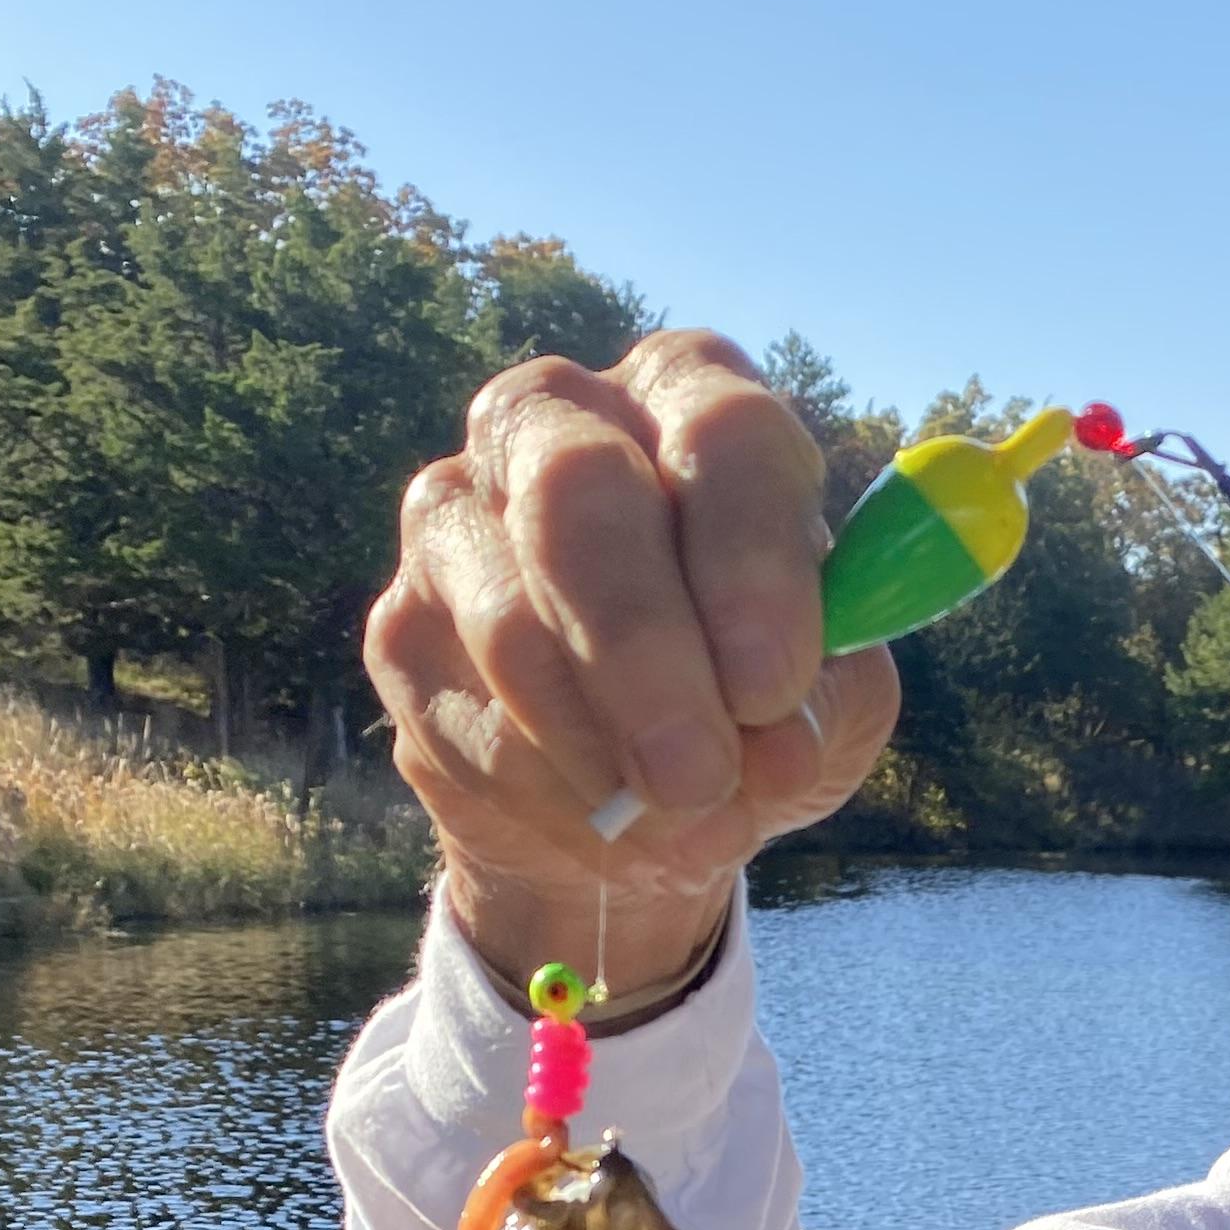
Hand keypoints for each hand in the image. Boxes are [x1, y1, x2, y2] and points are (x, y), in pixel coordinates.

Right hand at [363, 329, 902, 1000]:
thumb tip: (778, 737)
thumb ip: (824, 701)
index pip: (720, 427)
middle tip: (699, 773)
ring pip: (508, 623)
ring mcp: (455, 516)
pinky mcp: (400, 628)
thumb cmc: (752, 704)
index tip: (773, 687)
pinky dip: (554, 802)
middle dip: (643, 649)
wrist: (636, 796)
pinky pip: (469, 723)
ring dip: (603, 751)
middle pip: (575, 489)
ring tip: (684, 825)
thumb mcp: (828, 700)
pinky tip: (613, 830)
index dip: (750, 558)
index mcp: (689, 398)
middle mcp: (556, 421)